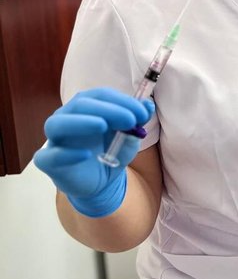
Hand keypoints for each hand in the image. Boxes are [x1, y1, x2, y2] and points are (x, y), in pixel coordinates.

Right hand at [33, 87, 153, 216]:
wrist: (101, 182)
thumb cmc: (111, 151)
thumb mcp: (129, 136)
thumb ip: (137, 120)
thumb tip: (148, 105)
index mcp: (86, 107)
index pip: (100, 95)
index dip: (121, 101)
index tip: (142, 113)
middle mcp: (67, 118)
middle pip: (80, 105)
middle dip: (108, 109)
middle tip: (130, 120)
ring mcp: (55, 140)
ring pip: (57, 124)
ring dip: (81, 122)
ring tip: (102, 125)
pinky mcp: (49, 162)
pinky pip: (49, 156)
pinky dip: (65, 154)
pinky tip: (86, 155)